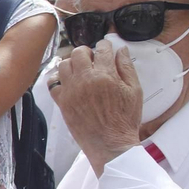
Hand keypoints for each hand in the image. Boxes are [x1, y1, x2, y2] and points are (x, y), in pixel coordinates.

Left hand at [52, 43, 142, 173]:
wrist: (110, 144)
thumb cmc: (124, 120)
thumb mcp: (135, 91)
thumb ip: (127, 68)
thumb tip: (121, 50)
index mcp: (105, 75)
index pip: (102, 49)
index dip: (104, 45)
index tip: (105, 47)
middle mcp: (86, 80)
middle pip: (79, 53)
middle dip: (86, 52)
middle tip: (92, 58)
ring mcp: (71, 90)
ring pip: (64, 64)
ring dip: (72, 63)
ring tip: (80, 69)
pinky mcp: (62, 102)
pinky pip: (53, 83)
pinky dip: (59, 79)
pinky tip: (68, 81)